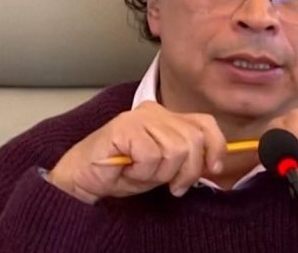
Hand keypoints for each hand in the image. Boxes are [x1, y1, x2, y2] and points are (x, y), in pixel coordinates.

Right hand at [48, 101, 226, 203]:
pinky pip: (152, 156)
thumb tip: (215, 163)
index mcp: (166, 116)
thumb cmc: (119, 173)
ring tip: (141, 175)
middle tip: (172, 186)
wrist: (81, 179)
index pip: (205, 123)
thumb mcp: (164, 167)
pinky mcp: (124, 127)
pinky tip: (127, 171)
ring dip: (161, 174)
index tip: (213, 168)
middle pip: (194, 139)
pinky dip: (142, 173)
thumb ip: (187, 159)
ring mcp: (139, 117)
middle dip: (188, 171)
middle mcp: (154, 111)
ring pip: (176, 150)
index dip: (216, 147)